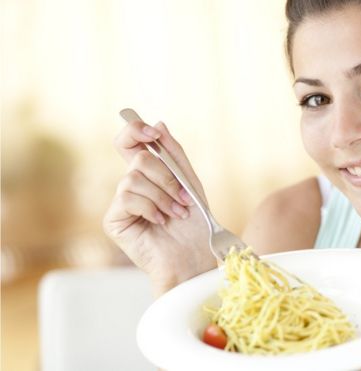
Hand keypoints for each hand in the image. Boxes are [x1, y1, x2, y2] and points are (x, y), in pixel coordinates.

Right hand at [103, 119, 214, 293]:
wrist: (194, 257)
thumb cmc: (195, 224)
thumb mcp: (190, 183)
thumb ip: (174, 154)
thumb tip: (158, 123)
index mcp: (148, 174)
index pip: (130, 142)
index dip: (135, 130)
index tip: (153, 133)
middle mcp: (131, 185)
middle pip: (138, 159)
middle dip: (167, 177)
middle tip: (184, 199)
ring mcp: (121, 202)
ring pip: (133, 178)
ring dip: (163, 196)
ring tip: (177, 213)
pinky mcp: (114, 220)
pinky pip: (127, 198)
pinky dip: (150, 208)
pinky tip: (161, 222)